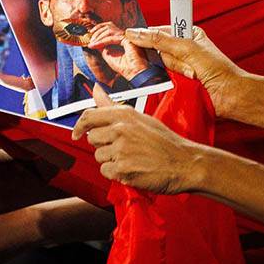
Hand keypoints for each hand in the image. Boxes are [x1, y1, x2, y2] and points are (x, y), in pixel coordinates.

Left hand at [72, 87, 205, 194]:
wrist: (187, 163)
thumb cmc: (164, 141)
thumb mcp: (140, 118)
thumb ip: (113, 107)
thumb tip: (95, 89)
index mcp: (124, 115)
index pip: (89, 116)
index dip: (79, 126)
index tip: (76, 133)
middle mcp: (121, 130)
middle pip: (91, 139)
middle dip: (102, 146)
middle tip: (122, 149)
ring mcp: (122, 150)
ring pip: (99, 157)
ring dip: (110, 161)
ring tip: (131, 159)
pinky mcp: (124, 169)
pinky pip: (106, 172)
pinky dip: (116, 174)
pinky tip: (132, 170)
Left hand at [86, 23, 149, 81]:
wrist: (134, 74)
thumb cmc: (124, 68)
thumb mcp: (108, 55)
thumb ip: (102, 47)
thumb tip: (94, 41)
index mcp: (123, 38)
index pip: (110, 28)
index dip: (99, 29)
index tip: (90, 36)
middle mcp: (126, 36)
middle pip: (109, 26)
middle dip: (97, 31)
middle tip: (90, 39)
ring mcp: (128, 37)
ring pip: (109, 30)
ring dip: (98, 36)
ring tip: (92, 44)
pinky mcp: (128, 40)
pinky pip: (112, 38)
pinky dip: (102, 41)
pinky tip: (95, 45)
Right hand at [123, 26, 244, 118]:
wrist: (230, 95)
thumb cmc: (218, 69)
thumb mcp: (186, 48)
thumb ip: (159, 40)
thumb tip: (135, 33)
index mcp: (187, 34)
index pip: (158, 31)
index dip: (147, 36)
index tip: (135, 38)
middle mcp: (182, 49)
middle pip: (156, 50)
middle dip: (166, 58)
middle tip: (181, 61)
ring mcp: (179, 66)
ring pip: (159, 65)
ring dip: (173, 70)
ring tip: (189, 74)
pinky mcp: (176, 82)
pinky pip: (161, 79)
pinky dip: (169, 81)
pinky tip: (183, 81)